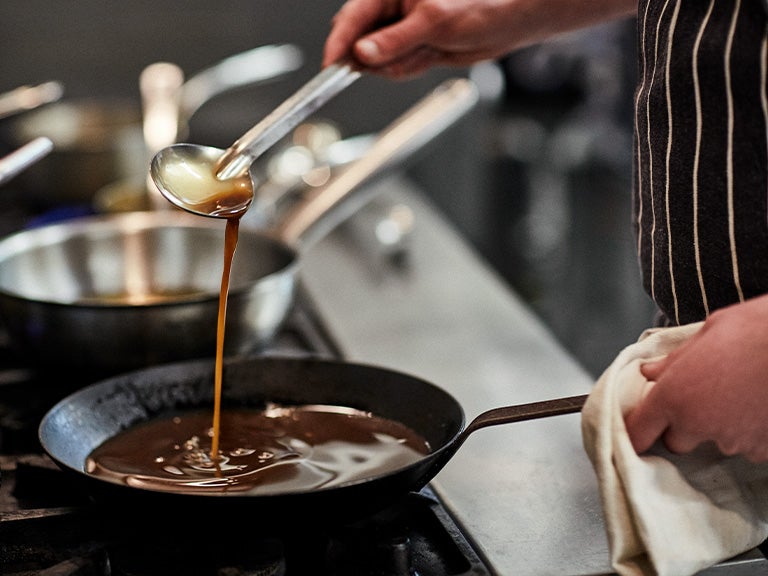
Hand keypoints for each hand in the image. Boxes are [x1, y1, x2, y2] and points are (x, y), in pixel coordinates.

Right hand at [322, 0, 636, 78]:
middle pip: (361, 42)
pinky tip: (429, 57)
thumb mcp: (432, 23)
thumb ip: (393, 41)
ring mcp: (401, 32)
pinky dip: (409, 69)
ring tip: (427, 51)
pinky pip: (398, 68)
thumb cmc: (480, 3)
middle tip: (397, 58)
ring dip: (398, 65)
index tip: (332, 65)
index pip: (352, 17)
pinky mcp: (413, 49)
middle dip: (375, 57)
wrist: (510, 21)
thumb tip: (363, 54)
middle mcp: (393, 11)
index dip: (340, 42)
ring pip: (380, 60)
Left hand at [625, 294, 767, 461]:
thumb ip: (673, 360)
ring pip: (717, 442)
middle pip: (676, 442)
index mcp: (673, 395)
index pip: (639, 431)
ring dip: (722, 426)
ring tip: (740, 395)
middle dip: (682, 428)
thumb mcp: (706, 333)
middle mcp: (697, 423)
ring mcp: (732, 440)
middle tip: (700, 401)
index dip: (637, 432)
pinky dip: (751, 432)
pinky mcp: (763, 449)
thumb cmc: (756, 329)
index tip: (640, 431)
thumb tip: (650, 371)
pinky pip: (749, 446)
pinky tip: (758, 405)